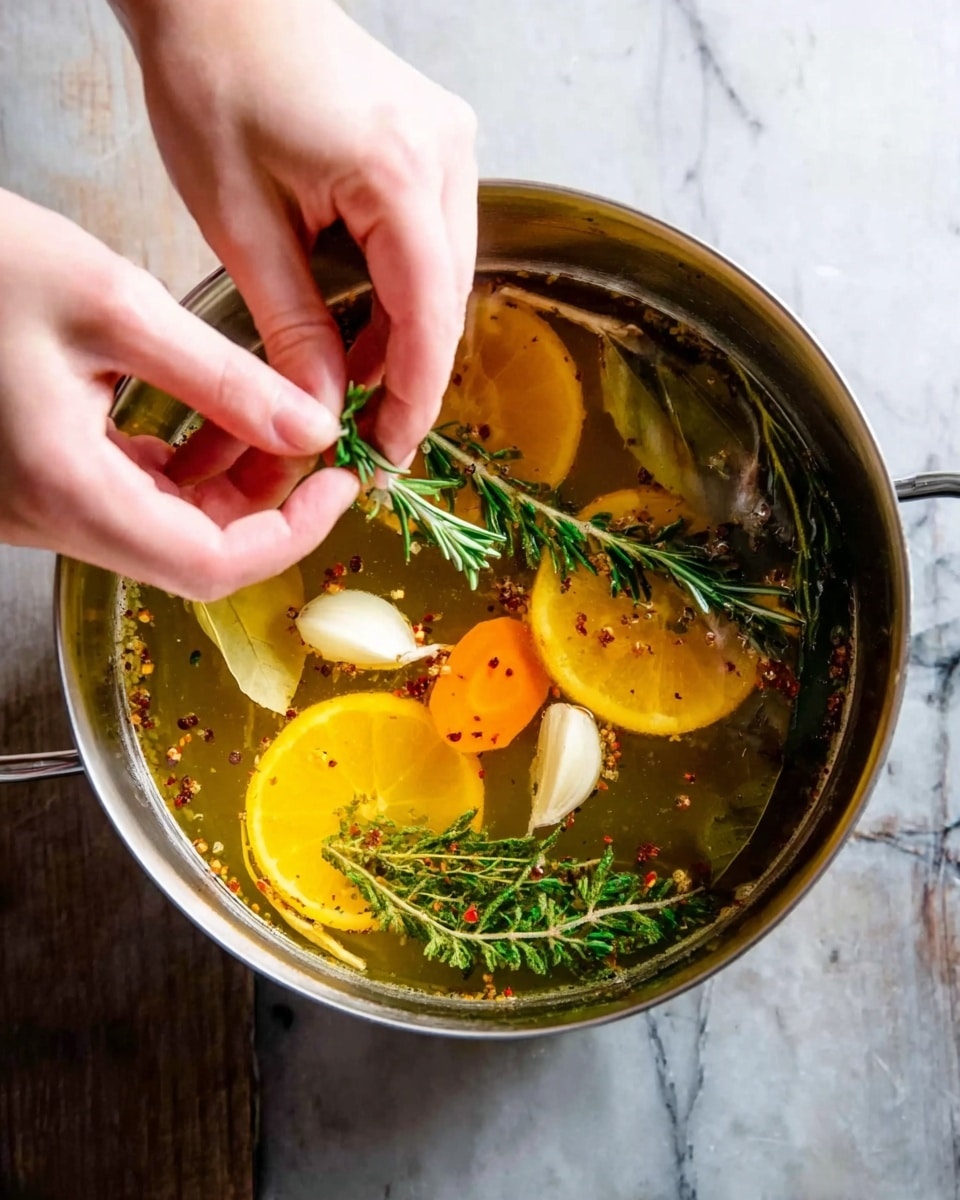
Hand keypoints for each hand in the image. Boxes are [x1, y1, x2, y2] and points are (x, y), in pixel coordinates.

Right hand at [0, 190, 357, 599]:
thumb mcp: (116, 304)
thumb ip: (223, 378)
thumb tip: (311, 429)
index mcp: (68, 490)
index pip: (209, 565)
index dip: (292, 534)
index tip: (341, 483)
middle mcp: (50, 517)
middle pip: (194, 552)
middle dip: (270, 503)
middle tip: (314, 441)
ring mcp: (40, 506)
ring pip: (167, 526)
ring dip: (231, 481)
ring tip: (272, 414)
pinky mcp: (38, 481)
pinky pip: (131, 496)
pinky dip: (185, 466)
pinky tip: (211, 416)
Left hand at [117, 0, 477, 490]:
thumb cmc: (215, 81)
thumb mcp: (240, 221)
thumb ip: (291, 323)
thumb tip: (323, 408)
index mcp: (399, 174)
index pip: (428, 317)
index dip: (413, 397)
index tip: (388, 454)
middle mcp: (445, 156)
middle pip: (445, 302)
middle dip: (408, 375)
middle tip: (366, 435)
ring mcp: (448, 144)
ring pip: (443, 278)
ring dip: (403, 338)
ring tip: (352, 389)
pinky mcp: (434, 144)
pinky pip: (432, 244)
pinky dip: (401, 295)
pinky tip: (363, 329)